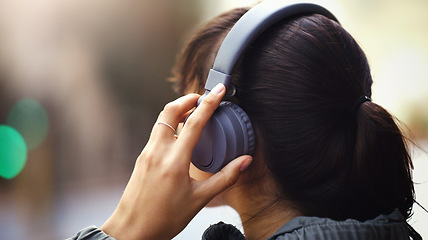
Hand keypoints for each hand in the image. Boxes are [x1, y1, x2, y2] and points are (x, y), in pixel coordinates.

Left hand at [101, 83, 252, 239]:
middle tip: (201, 97)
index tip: (218, 90)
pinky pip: (157, 132)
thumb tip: (245, 162)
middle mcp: (158, 151)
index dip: (209, 103)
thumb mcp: (199, 200)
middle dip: (187, 99)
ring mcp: (147, 153)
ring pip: (161, 120)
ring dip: (177, 110)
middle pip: (170, 111)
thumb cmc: (163, 218)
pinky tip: (180, 135)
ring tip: (193, 112)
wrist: (132, 230)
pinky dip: (170, 125)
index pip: (194, 122)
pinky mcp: (142, 158)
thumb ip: (225, 178)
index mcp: (175, 160)